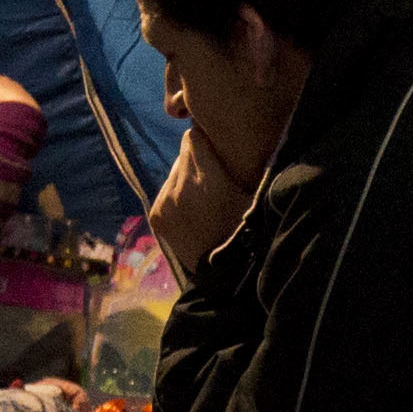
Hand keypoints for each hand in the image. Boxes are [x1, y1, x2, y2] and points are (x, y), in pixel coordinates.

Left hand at [150, 127, 249, 275]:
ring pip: (175, 171)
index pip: (193, 136)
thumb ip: (248, 166)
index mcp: (205, 180)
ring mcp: (164, 202)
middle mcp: (179, 187)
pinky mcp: (156, 214)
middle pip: (184, 152)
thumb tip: (247, 138)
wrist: (224, 275)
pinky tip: (194, 210)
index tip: (221, 148)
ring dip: (189, 177)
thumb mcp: (256, 196)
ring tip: (206, 197)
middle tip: (218, 176)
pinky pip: (167, 189)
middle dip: (200, 159)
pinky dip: (179, 194)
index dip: (208, 140)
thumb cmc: (247, 232)